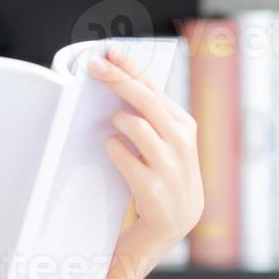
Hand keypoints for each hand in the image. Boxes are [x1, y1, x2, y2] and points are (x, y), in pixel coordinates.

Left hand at [88, 47, 203, 262]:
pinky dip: (112, 148)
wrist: (172, 225)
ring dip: (116, 121)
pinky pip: (121, 154)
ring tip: (115, 127)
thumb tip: (118, 78)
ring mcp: (169, 166)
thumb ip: (150, 116)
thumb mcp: (166, 143)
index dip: (129, 67)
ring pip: (134, 124)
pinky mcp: (152, 189)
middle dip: (117, 78)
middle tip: (94, 66)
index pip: (154, 87)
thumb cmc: (162, 176)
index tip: (108, 52)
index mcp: (184, 125)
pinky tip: (114, 151)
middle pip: (144, 98)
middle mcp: (182, 142)